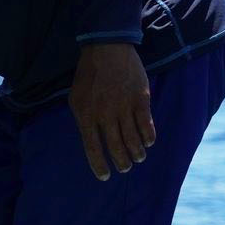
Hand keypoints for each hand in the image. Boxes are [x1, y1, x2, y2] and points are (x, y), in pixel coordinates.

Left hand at [70, 42, 154, 180]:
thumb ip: (83, 119)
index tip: (106, 177)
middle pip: (115, 147)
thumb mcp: (76, 98)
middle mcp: (105, 115)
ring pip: (133, 140)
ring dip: (136, 153)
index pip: (93, 149)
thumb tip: (91, 140)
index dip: (99, 166)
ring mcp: (124, 107)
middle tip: (125, 168)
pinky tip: (148, 142)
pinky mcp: (141, 99)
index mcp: (86, 116)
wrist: (107, 48)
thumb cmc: (89, 74)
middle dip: (122, 162)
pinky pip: (147, 125)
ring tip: (138, 158)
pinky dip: (148, 137)